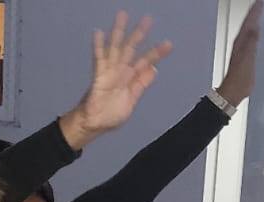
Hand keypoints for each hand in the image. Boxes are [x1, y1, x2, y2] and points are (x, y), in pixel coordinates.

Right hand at [63, 13, 173, 147]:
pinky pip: (99, 60)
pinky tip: (98, 33)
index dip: (156, 53)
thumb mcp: (132, 100)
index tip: (168, 44)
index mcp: (130, 78)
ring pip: (115, 48)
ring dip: (118, 32)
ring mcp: (109, 72)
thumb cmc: (111, 114)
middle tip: (148, 19)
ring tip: (122, 16)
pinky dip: (98, 47)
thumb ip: (141, 84)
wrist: (95, 124)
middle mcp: (120, 71)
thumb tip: (154, 70)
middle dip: (139, 34)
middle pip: (131, 49)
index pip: (145, 62)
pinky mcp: (99, 77)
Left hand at [216, 0, 262, 106]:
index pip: (248, 22)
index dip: (254, 12)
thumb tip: (255, 28)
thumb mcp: (247, 59)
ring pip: (247, 30)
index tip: (260, 2)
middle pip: (247, 23)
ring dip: (253, 21)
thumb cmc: (240, 77)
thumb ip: (251, 43)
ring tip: (259, 13)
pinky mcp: (244, 55)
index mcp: (240, 42)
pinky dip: (254, 32)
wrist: (233, 91)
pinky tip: (257, 33)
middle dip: (253, 13)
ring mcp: (241, 49)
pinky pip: (250, 38)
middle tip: (260, 3)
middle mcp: (240, 43)